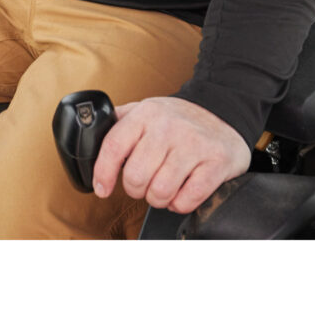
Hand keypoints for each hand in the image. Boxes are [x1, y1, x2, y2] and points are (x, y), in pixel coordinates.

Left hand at [92, 96, 251, 213]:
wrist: (225, 113)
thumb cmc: (179, 119)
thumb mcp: (146, 110)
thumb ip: (119, 122)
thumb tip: (89, 137)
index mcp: (146, 113)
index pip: (113, 147)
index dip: (103, 174)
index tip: (102, 189)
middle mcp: (169, 127)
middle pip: (135, 177)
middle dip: (136, 189)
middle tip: (144, 183)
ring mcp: (193, 145)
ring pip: (160, 192)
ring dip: (158, 199)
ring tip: (163, 187)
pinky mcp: (215, 164)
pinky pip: (186, 200)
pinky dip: (180, 204)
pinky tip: (182, 191)